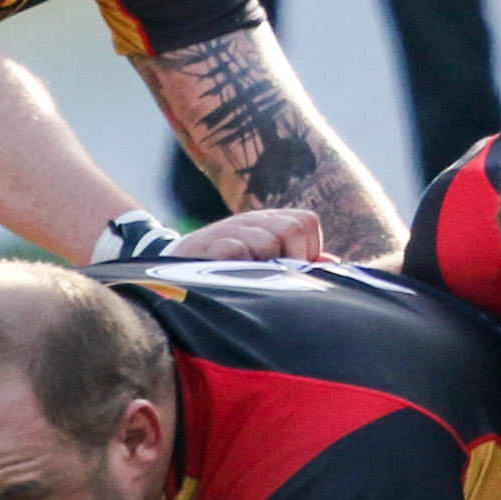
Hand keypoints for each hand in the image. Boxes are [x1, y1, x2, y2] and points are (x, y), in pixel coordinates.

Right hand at [167, 207, 326, 261]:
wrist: (169, 269)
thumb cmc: (227, 269)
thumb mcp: (264, 260)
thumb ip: (297, 260)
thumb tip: (331, 262)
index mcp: (269, 221)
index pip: (306, 222)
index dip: (306, 250)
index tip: (289, 268)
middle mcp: (251, 220)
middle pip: (293, 228)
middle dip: (290, 257)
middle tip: (271, 274)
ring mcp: (230, 230)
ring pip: (268, 241)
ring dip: (264, 266)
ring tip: (248, 277)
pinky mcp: (208, 247)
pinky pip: (236, 251)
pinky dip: (240, 266)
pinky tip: (231, 279)